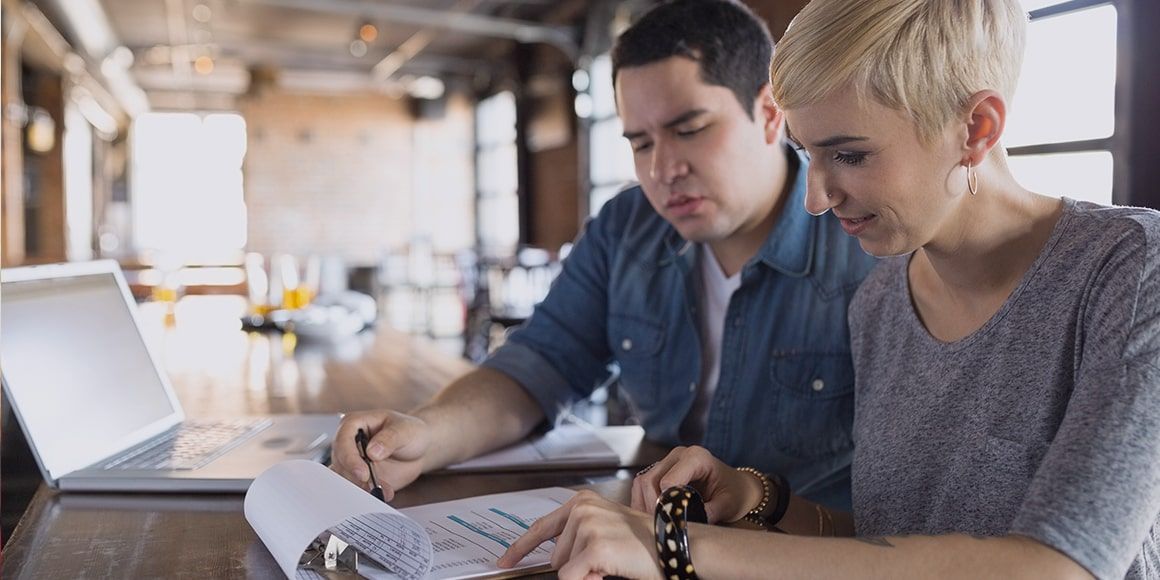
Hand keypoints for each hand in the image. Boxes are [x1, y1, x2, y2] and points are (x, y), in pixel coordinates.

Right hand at [329, 409, 430, 500]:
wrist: (419, 449)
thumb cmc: (409, 432)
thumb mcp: (404, 430)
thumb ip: (389, 438)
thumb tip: (372, 451)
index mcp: (354, 423)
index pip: (342, 440)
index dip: (350, 458)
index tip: (362, 473)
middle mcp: (348, 443)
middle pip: (340, 462)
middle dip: (355, 477)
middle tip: (373, 486)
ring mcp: (351, 462)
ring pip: (344, 478)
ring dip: (362, 487)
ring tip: (384, 490)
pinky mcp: (357, 478)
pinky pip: (354, 489)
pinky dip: (366, 494)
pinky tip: (382, 494)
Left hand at [498, 490, 660, 579]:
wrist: (676, 545)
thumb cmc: (647, 542)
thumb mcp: (606, 528)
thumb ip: (577, 535)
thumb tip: (553, 559)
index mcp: (582, 501)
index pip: (541, 527)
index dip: (520, 548)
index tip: (505, 561)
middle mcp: (582, 509)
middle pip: (554, 555)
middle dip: (575, 566)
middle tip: (608, 560)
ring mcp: (587, 526)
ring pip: (563, 569)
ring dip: (585, 573)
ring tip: (614, 562)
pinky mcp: (594, 546)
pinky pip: (572, 578)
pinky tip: (610, 570)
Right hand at [631, 445, 761, 523]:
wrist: (739, 486)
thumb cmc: (736, 493)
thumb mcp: (728, 505)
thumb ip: (709, 512)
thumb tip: (686, 524)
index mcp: (696, 457)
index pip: (668, 480)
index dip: (666, 503)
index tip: (671, 520)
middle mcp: (679, 455)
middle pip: (650, 480)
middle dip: (652, 506)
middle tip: (660, 525)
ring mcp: (668, 461)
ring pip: (642, 482)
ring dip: (644, 504)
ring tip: (656, 522)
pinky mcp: (662, 471)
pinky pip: (642, 485)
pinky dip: (642, 502)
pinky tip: (652, 515)